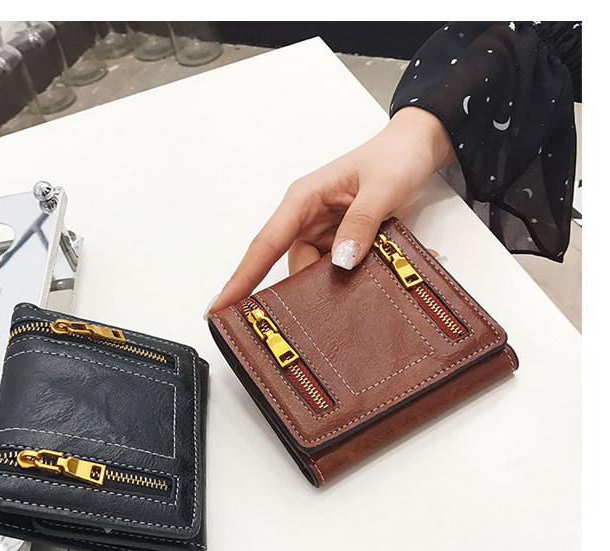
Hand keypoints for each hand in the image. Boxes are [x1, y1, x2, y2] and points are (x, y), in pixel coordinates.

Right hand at [206, 107, 454, 315]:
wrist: (417, 149)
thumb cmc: (395, 157)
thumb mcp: (382, 189)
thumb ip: (361, 224)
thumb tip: (341, 261)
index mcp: (303, 200)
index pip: (264, 244)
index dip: (241, 277)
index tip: (219, 305)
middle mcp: (306, 218)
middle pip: (291, 267)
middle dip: (303, 290)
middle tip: (322, 315)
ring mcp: (322, 232)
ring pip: (314, 273)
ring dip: (336, 285)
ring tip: (364, 287)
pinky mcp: (340, 241)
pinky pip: (335, 269)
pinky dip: (351, 278)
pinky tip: (373, 278)